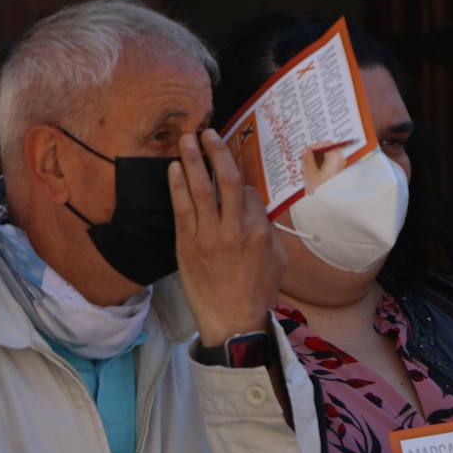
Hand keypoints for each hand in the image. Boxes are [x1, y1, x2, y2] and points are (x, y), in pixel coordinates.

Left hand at [169, 129, 285, 346]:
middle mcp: (236, 229)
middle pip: (228, 179)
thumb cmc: (257, 293)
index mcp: (260, 230)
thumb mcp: (278, 260)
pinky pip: (182, 209)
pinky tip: (173, 169)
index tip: (231, 182)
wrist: (232, 321)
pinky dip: (177, 186)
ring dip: (193, 160)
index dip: (240, 184)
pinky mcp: (188, 247)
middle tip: (208, 131)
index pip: (249, 192)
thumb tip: (259, 214)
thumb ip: (269, 232)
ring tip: (186, 139)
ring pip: (202, 189)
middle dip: (218, 151)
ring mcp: (210, 237)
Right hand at [301, 141, 347, 194]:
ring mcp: (341, 167)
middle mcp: (341, 159)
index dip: (314, 146)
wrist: (332, 201)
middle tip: (305, 160)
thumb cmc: (322, 187)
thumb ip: (307, 159)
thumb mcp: (310, 172)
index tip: (306, 151)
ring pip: (328, 159)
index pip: (326, 144)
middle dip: (315, 155)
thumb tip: (306, 152)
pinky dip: (322, 167)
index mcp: (335, 156)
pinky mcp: (340, 174)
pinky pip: (330, 166)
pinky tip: (314, 175)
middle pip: (327, 152)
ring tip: (308, 169)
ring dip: (317, 162)